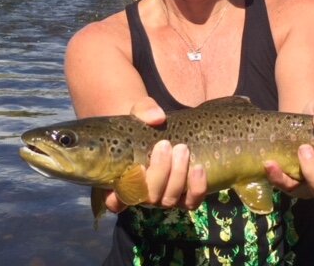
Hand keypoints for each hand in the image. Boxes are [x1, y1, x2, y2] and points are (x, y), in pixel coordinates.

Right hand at [104, 97, 206, 213]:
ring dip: (177, 176)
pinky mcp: (183, 197)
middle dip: (159, 172)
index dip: (123, 194)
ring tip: (182, 149)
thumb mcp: (139, 113)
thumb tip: (157, 117)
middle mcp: (141, 195)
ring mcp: (162, 198)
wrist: (163, 130)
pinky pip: (191, 202)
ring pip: (169, 200)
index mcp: (120, 182)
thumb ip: (144, 111)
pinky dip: (196, 188)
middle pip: (148, 197)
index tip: (138, 167)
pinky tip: (198, 168)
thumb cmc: (144, 124)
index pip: (114, 202)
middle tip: (165, 144)